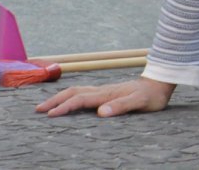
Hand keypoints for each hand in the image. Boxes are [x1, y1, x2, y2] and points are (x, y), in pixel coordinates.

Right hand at [36, 77, 174, 118]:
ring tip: (45, 106)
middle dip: (55, 100)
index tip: (50, 115)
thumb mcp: (140, 103)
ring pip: (76, 90)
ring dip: (60, 97)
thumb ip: (122, 106)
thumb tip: (101, 113)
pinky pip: (82, 92)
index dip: (65, 107)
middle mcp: (102, 90)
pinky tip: (66, 101)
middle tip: (38, 110)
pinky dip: (69, 96)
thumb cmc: (151, 96)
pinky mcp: (105, 92)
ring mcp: (103, 90)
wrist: (160, 84)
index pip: (81, 99)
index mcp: (107, 94)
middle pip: (73, 92)